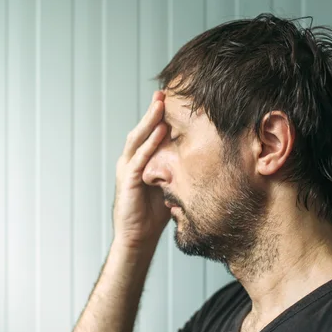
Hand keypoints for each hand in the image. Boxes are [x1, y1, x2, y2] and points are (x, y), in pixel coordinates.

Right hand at [113, 91, 170, 248]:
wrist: (138, 238)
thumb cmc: (154, 214)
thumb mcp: (169, 184)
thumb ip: (177, 169)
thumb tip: (203, 157)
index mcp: (142, 161)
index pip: (151, 134)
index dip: (160, 117)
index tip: (173, 99)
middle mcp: (132, 161)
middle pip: (143, 130)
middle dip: (153, 111)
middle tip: (164, 93)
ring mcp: (127, 169)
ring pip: (138, 139)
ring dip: (149, 121)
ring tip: (159, 105)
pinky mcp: (128, 181)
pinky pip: (139, 159)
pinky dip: (149, 144)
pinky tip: (159, 131)